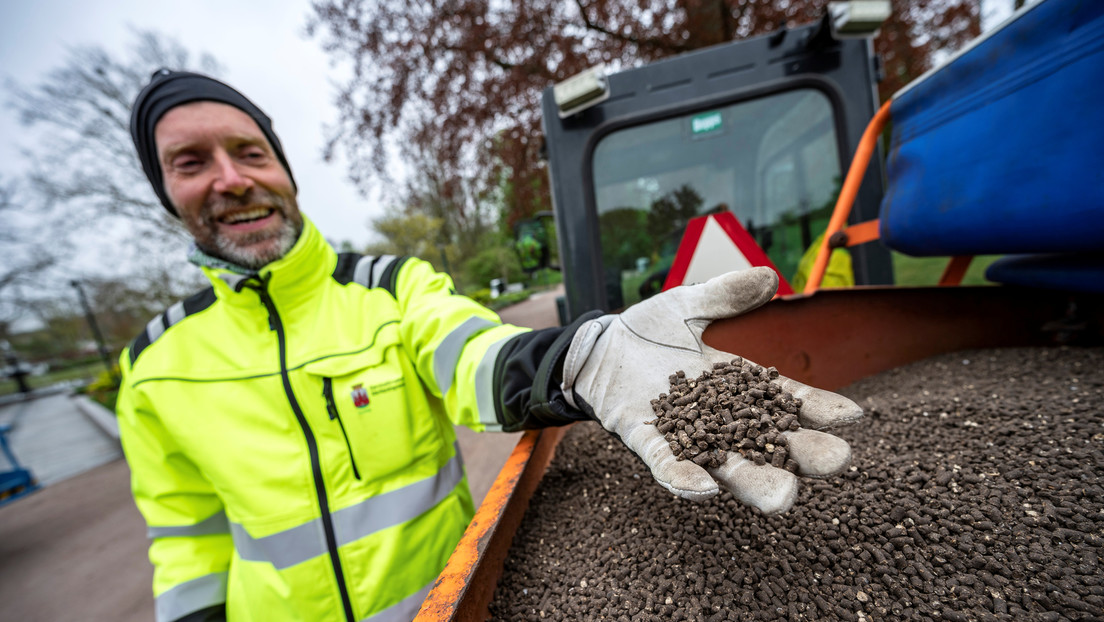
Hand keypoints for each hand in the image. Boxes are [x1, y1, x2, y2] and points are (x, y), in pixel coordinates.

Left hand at [561, 268, 861, 513]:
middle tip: (835, 461)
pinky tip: (705, 488)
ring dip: (754, 482)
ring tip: (783, 496)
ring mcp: (685, 435)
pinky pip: (667, 466)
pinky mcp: (646, 441)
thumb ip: (725, 295)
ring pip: (727, 467)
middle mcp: (721, 420)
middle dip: (802, 456)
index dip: (819, 409)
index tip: (853, 417)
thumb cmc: (647, 331)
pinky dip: (684, 478)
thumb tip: (768, 277)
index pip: (787, 401)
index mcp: (739, 388)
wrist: (597, 347)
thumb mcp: (687, 305)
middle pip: (770, 444)